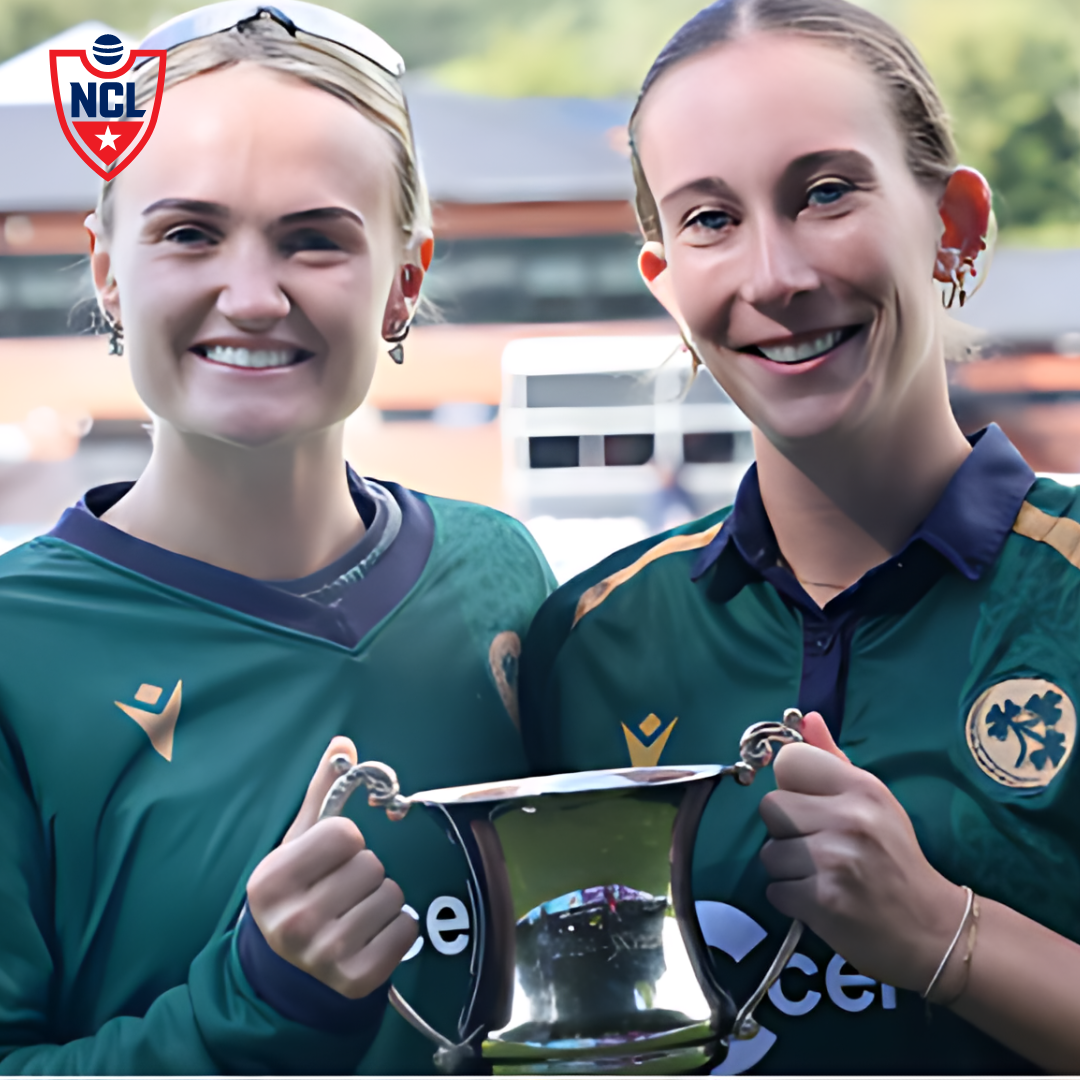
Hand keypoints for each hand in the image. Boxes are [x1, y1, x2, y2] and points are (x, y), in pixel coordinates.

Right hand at [246, 737, 417, 998]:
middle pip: (371, 864)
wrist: (290, 967)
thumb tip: (343, 744)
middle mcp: (292, 922)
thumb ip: (322, 792)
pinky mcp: (355, 979)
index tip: (330, 857)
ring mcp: (323, 955)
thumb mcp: (299, 843)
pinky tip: (369, 934)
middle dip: (364, 870)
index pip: (344, 834)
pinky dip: (396, 928)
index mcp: (270, 881)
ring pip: (392, 894)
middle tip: (341, 889)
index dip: (345, 840)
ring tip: (354, 911)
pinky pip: (406, 929)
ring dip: (381, 899)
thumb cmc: (300, 891)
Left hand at [758, 713, 966, 991]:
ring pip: (768, 853)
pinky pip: (775, 890)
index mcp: (863, 788)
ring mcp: (835, 860)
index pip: (789, 762)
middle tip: (815, 845)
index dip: (791, 787)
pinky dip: (792, 899)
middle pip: (770, 808)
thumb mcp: (875, 801)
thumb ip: (833, 759)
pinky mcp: (823, 901)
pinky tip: (821, 900)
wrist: (933, 930)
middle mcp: (849, 818)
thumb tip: (806, 718)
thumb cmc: (897, 859)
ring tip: (821, 875)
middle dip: (785, 829)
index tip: (809, 806)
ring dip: (787, 868)